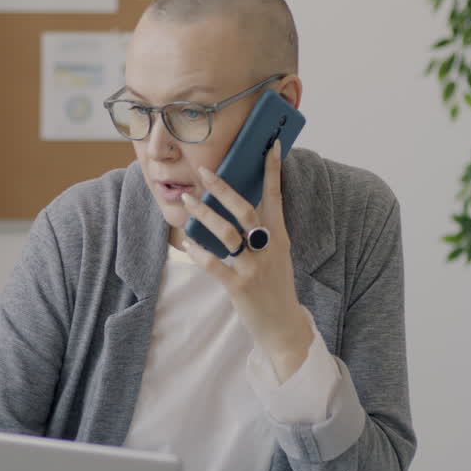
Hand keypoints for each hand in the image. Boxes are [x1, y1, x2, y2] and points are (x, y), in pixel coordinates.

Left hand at [180, 141, 313, 382]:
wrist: (283, 325)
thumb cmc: (276, 286)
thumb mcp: (277, 254)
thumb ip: (264, 230)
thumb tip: (245, 204)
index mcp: (279, 237)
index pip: (277, 197)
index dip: (273, 171)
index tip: (271, 145)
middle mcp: (268, 248)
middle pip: (245, 210)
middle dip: (224, 188)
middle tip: (204, 170)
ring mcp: (254, 267)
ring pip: (227, 234)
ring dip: (204, 215)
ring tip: (187, 201)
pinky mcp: (239, 286)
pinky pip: (214, 265)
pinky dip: (199, 252)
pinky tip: (187, 244)